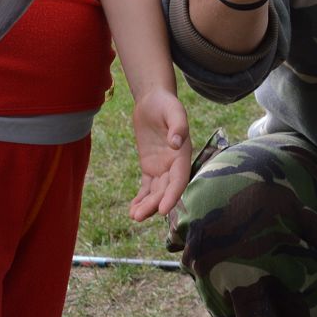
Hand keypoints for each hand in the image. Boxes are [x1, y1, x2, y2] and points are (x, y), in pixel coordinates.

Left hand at [128, 90, 191, 221]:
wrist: (153, 100)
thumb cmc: (166, 104)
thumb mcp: (173, 110)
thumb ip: (178, 125)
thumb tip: (176, 143)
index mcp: (183, 154)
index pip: (179, 179)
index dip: (172, 195)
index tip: (163, 209)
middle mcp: (174, 164)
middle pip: (166, 189)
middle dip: (154, 204)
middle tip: (139, 216)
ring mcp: (162, 167)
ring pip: (156, 191)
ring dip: (147, 205)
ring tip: (134, 216)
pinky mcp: (150, 167)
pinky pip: (146, 186)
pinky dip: (141, 198)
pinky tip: (133, 210)